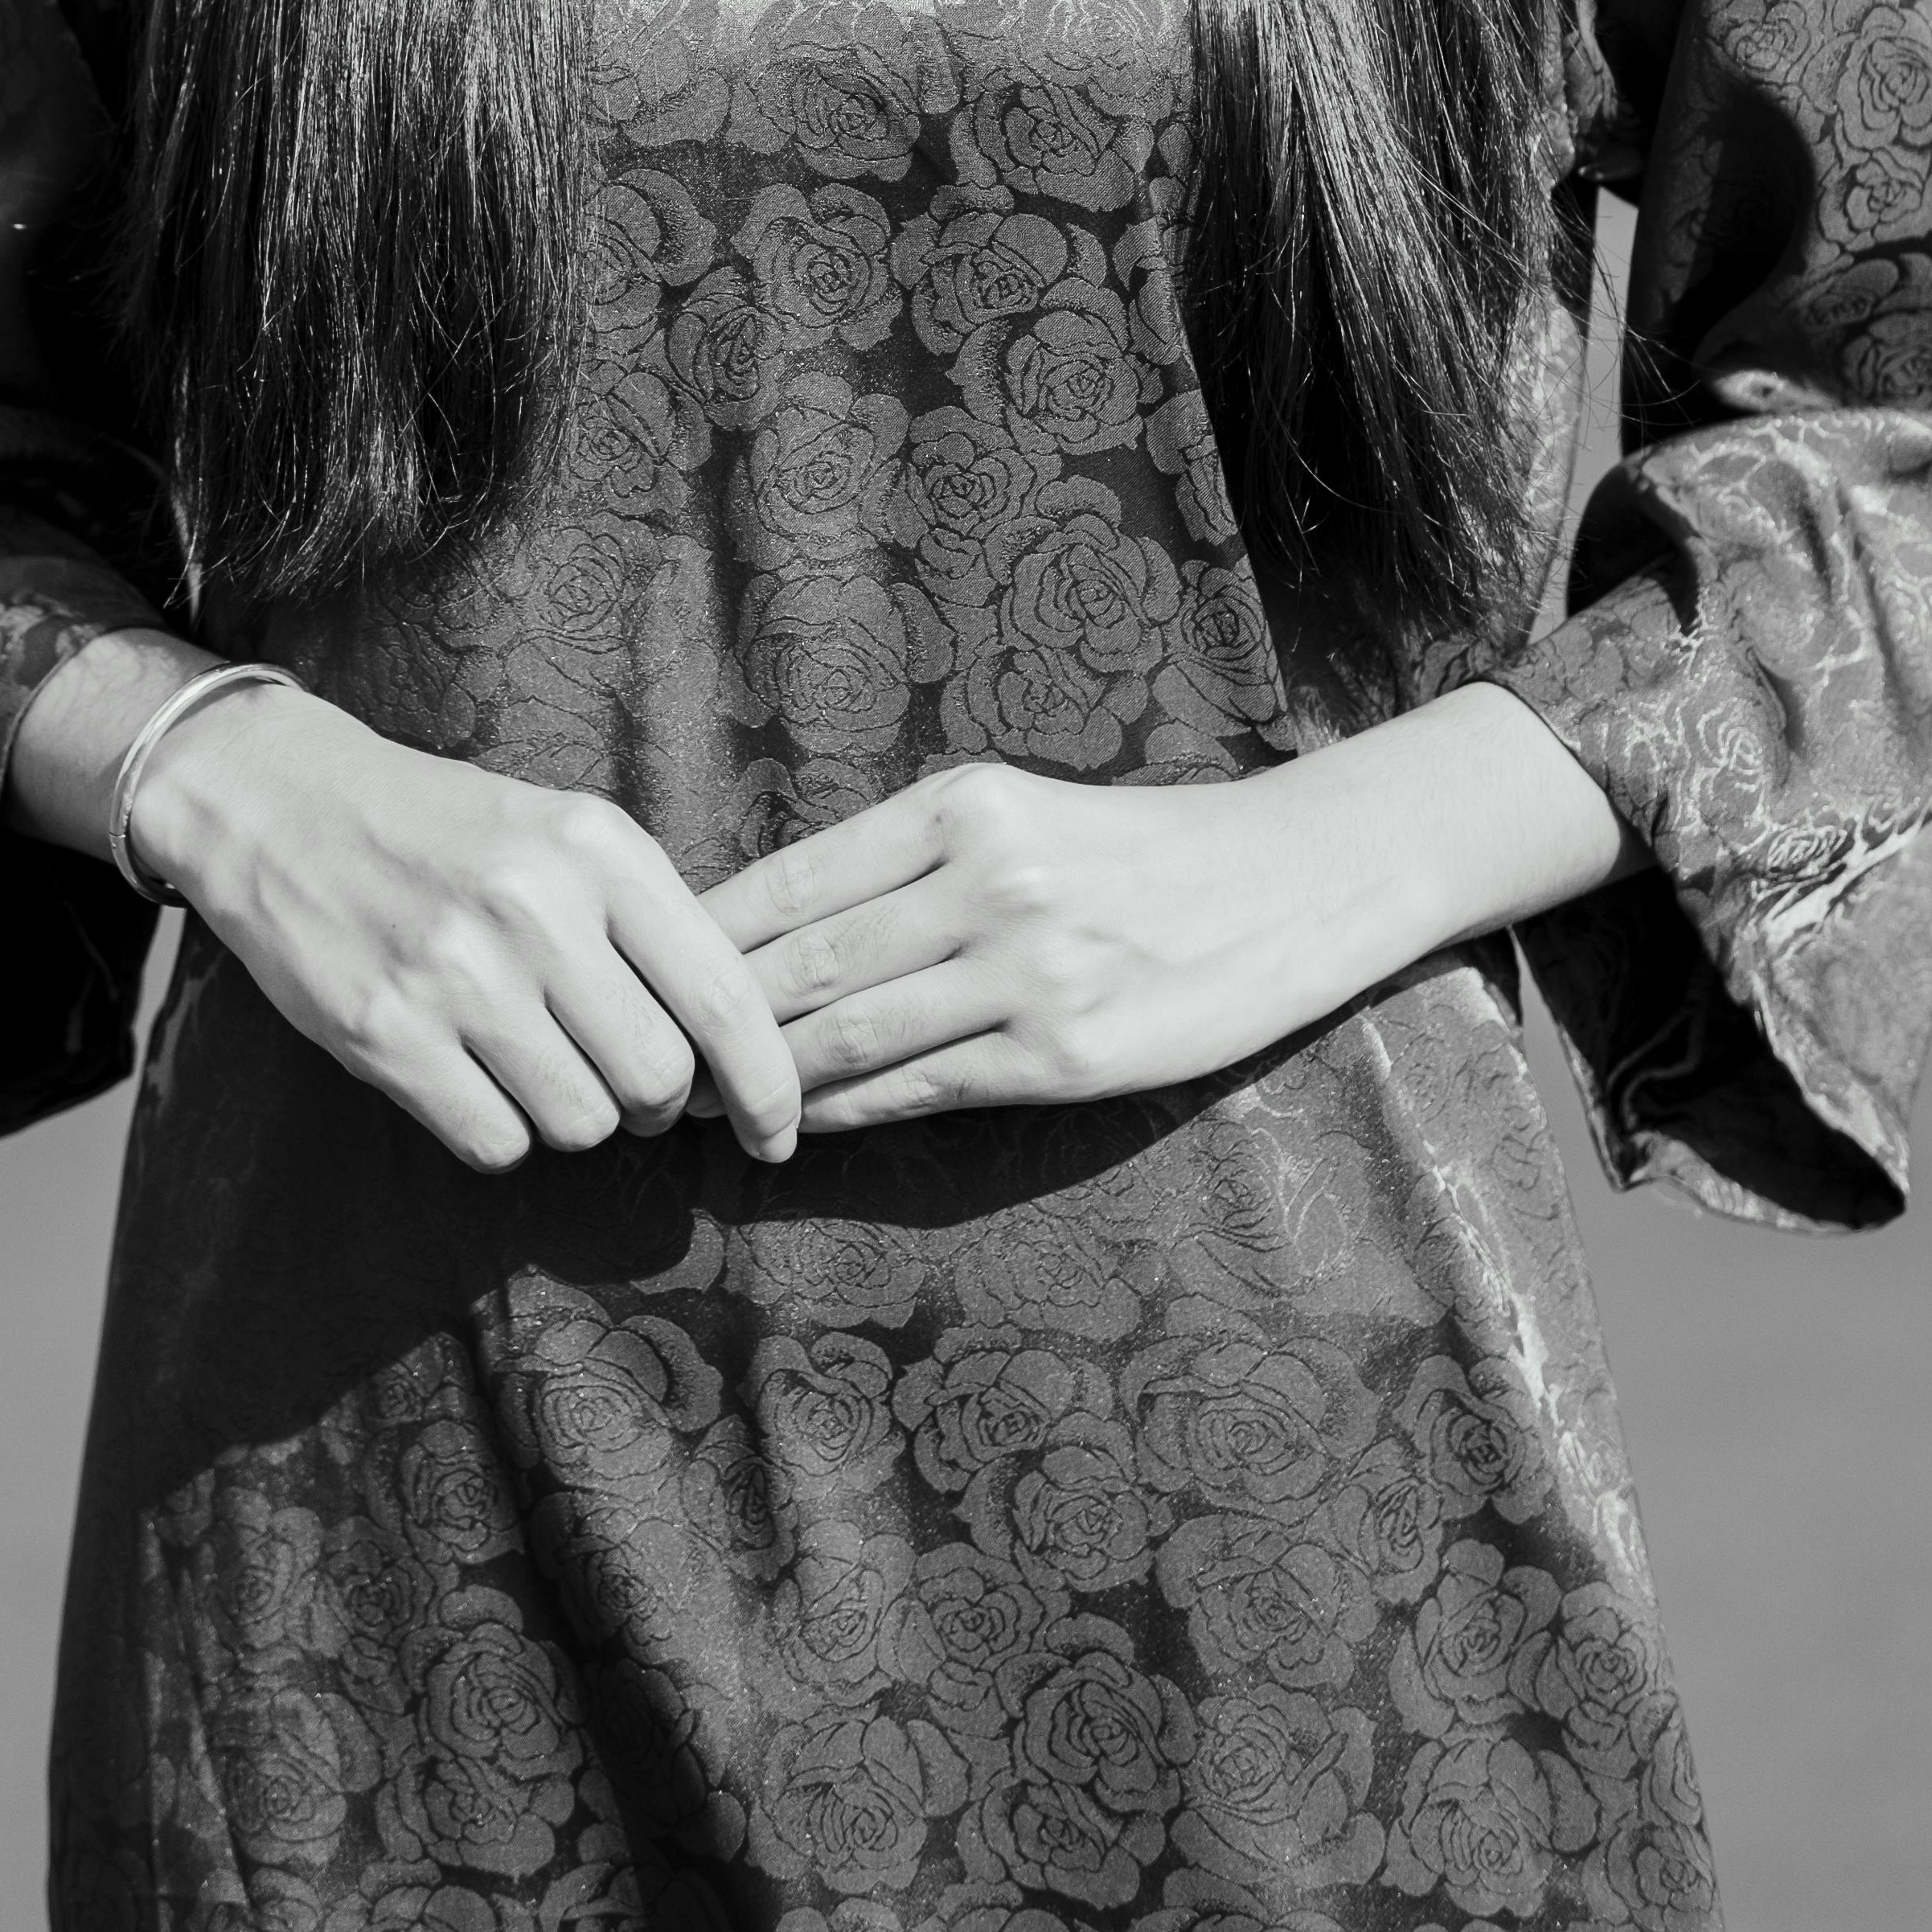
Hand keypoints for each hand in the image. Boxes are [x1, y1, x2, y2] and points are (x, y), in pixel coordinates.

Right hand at [123, 683, 803, 1175]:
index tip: (777, 1134)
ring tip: (532, 1058)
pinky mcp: (385, 1033)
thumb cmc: (447, 829)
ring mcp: (456, 973)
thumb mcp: (563, 832)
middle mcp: (535, 906)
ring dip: (572, 1115)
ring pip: (581, 1122)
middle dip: (654, 1101)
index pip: (723, 995)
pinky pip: (494, 1145)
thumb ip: (648, 921)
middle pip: (657, 1078)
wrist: (284, 804)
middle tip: (620, 1077)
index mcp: (597, 847)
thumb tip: (737, 1048)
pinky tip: (470, 1073)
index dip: (769, 1084)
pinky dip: (497, 1130)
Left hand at [698, 759, 1342, 1132]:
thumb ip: (906, 861)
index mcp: (962, 804)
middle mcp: (988, 878)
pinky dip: (846, 1112)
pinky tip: (802, 1126)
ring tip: (705, 1110)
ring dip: (763, 1082)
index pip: (795, 878)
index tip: (643, 975)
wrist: (1288, 883)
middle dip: (713, 1021)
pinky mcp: (1066, 1055)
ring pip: (850, 1034)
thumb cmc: (1134, 849)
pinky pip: (922, 1091)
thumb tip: (772, 922)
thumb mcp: (1016, 815)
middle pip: (804, 961)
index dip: (705, 939)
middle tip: (649, 1060)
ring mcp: (1028, 971)